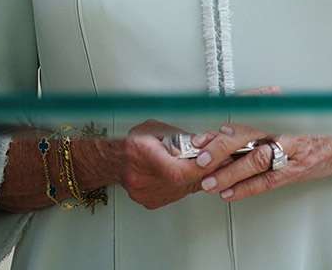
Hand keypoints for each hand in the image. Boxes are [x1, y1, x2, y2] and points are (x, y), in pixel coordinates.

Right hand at [119, 120, 269, 210]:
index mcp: (144, 156)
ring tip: (196, 164)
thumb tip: (205, 143)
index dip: (203, 166)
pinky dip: (182, 184)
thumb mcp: (156, 129)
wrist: (112, 161)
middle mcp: (145, 179)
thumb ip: (181, 138)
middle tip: (217, 161)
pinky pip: (176, 194)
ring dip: (195, 177)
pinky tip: (180, 174)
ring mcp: (149, 194)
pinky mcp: (152, 202)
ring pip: (183, 189)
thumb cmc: (132, 142)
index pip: (181, 170)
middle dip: (204, 170)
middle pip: (186, 180)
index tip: (218, 159)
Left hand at [190, 123, 331, 202]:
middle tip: (201, 160)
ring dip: (229, 174)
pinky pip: (267, 181)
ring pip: (254, 161)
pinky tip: (229, 194)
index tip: (199, 138)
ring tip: (210, 183)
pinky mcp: (293, 171)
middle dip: (221, 149)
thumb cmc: (304, 132)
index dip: (218, 128)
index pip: (240, 119)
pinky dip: (246, 188)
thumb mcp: (280, 120)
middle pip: (245, 137)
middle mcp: (278, 130)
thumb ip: (252, 124)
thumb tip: (217, 130)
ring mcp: (288, 151)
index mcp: (272, 114)